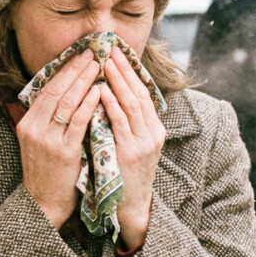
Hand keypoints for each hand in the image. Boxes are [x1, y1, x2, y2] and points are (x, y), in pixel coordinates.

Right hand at [17, 51, 101, 229]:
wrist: (43, 204)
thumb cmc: (45, 172)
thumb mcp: (35, 142)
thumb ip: (41, 119)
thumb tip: (50, 93)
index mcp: (27, 123)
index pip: (46, 88)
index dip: (63, 70)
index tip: (78, 55)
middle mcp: (34, 129)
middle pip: (56, 90)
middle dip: (75, 69)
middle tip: (91, 52)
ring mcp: (48, 140)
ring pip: (67, 102)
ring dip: (84, 81)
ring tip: (98, 65)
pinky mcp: (63, 152)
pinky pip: (77, 122)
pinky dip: (88, 104)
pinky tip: (99, 92)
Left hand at [100, 50, 164, 249]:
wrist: (131, 207)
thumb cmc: (125, 175)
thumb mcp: (130, 146)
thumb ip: (124, 124)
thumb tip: (108, 97)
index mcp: (154, 129)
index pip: (143, 93)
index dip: (131, 72)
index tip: (118, 53)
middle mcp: (153, 133)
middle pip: (139, 93)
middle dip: (125, 70)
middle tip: (111, 49)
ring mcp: (144, 142)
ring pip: (131, 104)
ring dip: (118, 81)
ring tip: (106, 62)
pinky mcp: (131, 153)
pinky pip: (120, 123)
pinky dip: (110, 104)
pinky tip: (101, 90)